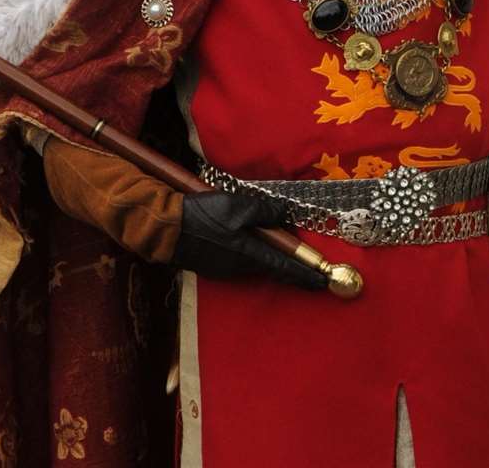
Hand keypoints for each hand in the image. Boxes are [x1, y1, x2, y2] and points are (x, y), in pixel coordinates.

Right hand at [172, 191, 326, 289]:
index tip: (323, 282)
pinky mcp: (215, 266)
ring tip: (288, 255)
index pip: (285, 268)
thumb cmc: (203, 215)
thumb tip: (287, 216)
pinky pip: (243, 262)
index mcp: (250, 254)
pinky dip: (255, 256)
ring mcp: (227, 269)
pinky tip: (256, 246)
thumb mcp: (239, 206)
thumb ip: (266, 211)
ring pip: (258, 265)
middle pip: (273, 268)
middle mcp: (241, 267)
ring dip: (273, 260)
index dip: (306, 275)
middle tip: (313, 272)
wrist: (165, 230)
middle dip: (294, 270)